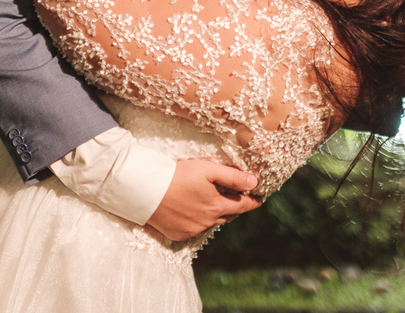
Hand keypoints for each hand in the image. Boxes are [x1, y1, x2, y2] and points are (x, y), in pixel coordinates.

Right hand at [145, 159, 260, 241]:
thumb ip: (232, 176)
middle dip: (233, 207)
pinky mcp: (179, 234)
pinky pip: (195, 229)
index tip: (259, 199)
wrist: (145, 190)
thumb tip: (254, 182)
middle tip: (234, 198)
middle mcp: (208, 222)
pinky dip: (198, 221)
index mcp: (217, 206)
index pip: (242, 205)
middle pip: (228, 215)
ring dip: (216, 214)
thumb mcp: (207, 169)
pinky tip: (191, 210)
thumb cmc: (177, 176)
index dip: (252, 201)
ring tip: (211, 202)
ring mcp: (193, 230)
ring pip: (212, 223)